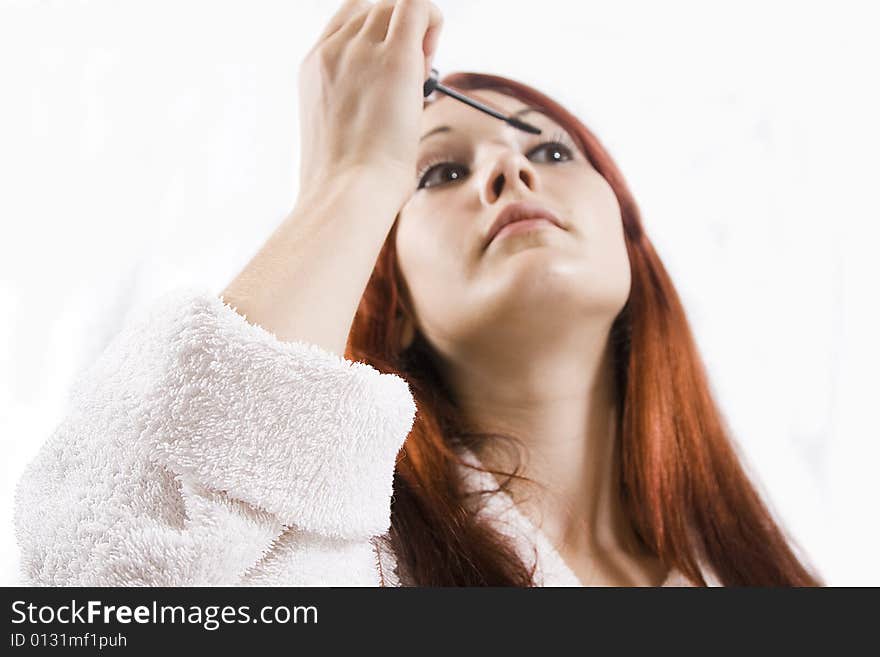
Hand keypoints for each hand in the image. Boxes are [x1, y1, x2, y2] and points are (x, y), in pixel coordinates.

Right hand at [296, 0, 443, 206]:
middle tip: (413, 78)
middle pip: (376, 9)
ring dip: (418, 32)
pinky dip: (433, 21)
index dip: (377, 32)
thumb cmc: (347, 182)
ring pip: (396, 6)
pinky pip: (418, 5)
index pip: (349, 18)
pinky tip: (432, 56)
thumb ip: (355, 99)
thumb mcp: (337, 130)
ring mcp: (360, 51)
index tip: (392, 68)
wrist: (347, 195)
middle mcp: (333, 51)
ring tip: (419, 78)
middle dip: (400, 34)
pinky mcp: (394, 60)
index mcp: (315, 67)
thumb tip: (389, 99)